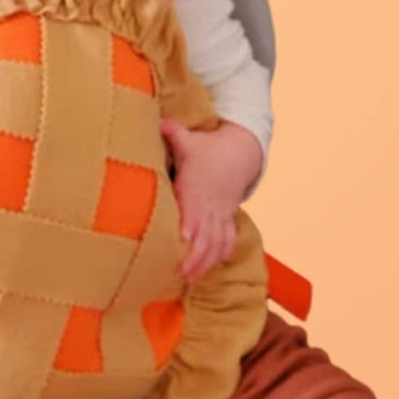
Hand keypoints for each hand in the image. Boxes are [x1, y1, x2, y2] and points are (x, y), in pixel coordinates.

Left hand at [160, 118, 262, 282]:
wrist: (239, 155)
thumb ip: (173, 133)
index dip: (190, 224)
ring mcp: (220, 214)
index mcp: (197, 187)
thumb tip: (159, 121)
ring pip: (216, 242)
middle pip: (205, 232)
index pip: (194, 208)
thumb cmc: (208, 150)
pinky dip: (216, 257)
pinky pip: (225, 242)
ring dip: (204, 261)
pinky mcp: (226, 220)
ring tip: (190, 278)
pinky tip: (205, 271)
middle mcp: (209, 204)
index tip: (184, 238)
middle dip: (195, 253)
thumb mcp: (190, 140)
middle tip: (181, 271)